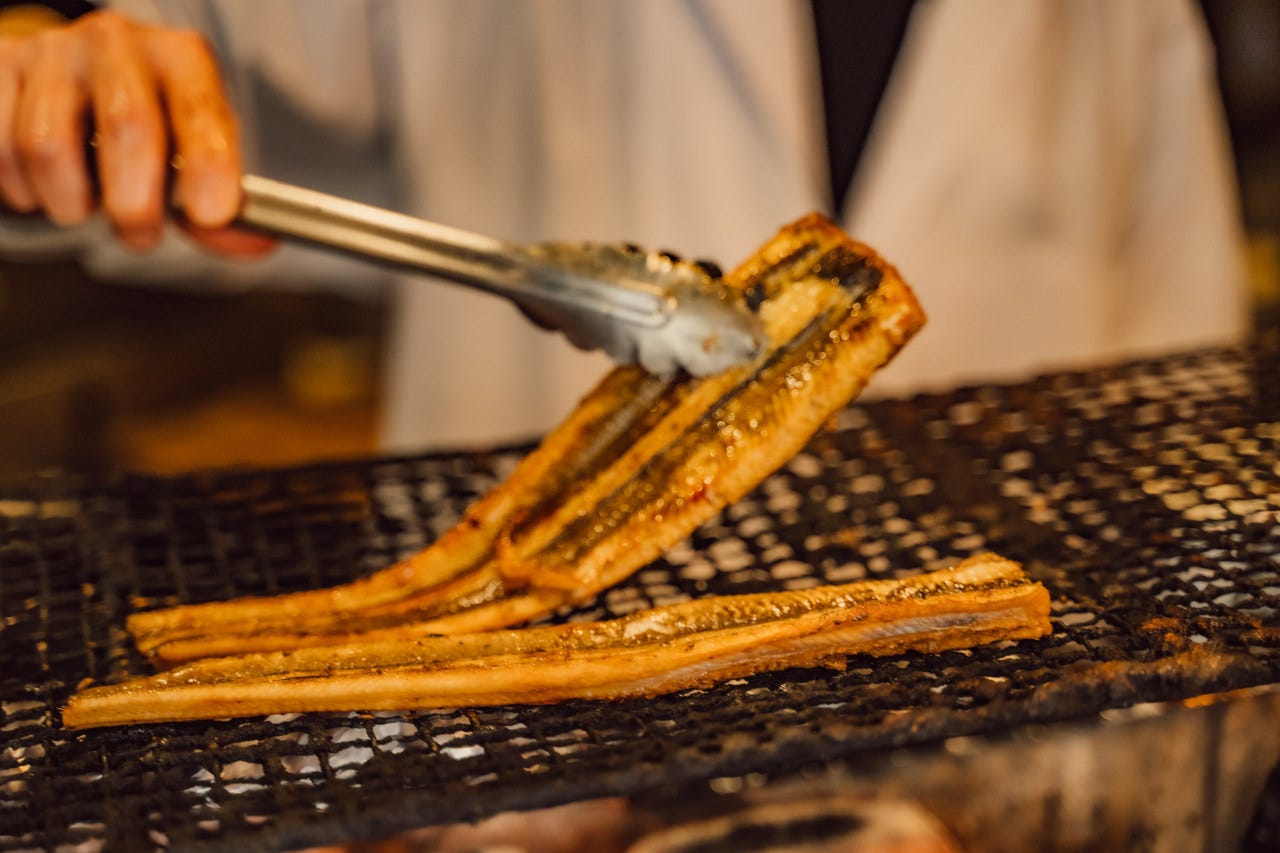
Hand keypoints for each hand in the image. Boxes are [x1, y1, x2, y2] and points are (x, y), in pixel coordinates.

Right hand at [0, 10, 272, 254]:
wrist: (67, 82)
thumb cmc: (145, 125)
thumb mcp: (190, 157)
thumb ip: (218, 210)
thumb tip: (253, 244)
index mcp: (181, 59)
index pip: (201, 109)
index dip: (208, 164)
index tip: (210, 213)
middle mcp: (118, 44)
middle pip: (127, 125)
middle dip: (135, 202)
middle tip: (140, 234)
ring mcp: (53, 52)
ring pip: (50, 144)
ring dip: (71, 202)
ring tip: (86, 205)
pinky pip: (2, 150)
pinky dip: (25, 190)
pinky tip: (45, 186)